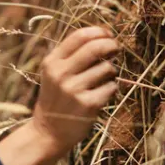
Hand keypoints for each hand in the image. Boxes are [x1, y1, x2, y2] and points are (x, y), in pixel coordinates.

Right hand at [31, 26, 119, 154]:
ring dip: (111, 72)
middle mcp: (61, 74)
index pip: (79, 36)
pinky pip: (111, 87)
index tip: (108, 34)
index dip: (98, 32)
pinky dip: (112, 88)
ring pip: (107, 68)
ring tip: (103, 80)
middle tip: (116, 48)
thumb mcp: (53, 74)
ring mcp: (74, 89)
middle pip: (95, 48)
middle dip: (111, 45)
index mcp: (52, 62)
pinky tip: (102, 95)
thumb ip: (71, 56)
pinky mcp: (88, 104)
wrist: (48, 133)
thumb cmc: (55, 99)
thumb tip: (102, 37)